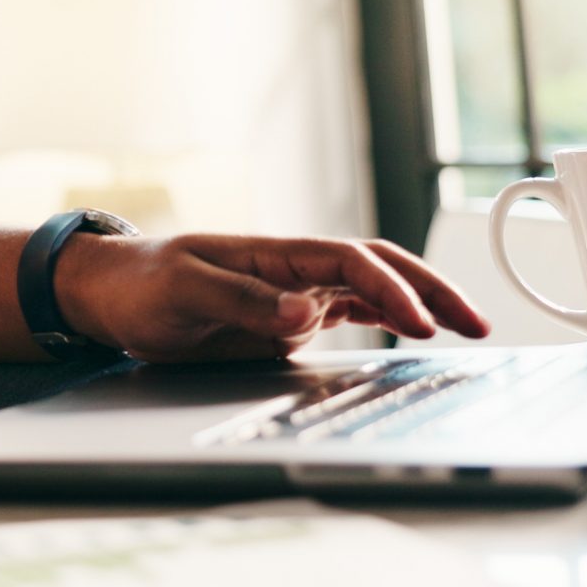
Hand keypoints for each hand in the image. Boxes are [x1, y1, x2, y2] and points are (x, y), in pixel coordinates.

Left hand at [55, 233, 490, 362]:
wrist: (111, 293)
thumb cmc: (142, 284)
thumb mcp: (184, 292)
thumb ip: (245, 302)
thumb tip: (308, 313)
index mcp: (275, 253)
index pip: (351, 262)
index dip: (390, 290)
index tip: (419, 322)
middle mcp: (294, 268)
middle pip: (378, 267)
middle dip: (430, 289)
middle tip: (475, 321)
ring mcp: (295, 291)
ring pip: (374, 289)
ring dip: (420, 304)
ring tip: (467, 328)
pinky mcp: (289, 315)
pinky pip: (352, 311)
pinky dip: (390, 318)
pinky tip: (417, 333)